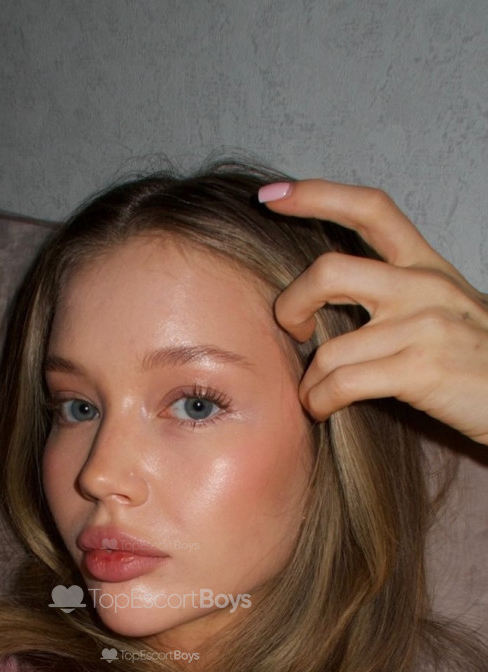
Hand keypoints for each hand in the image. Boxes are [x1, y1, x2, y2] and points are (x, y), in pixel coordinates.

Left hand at [258, 180, 487, 445]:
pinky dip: (320, 400)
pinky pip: (342, 383)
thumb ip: (400, 297)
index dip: (316, 196)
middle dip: (291, 304)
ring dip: (308, 381)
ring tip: (313, 396)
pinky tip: (323, 408)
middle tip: (291, 331)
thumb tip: (334, 304)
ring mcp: (423, 325)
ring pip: (329, 348)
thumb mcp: (446, 311)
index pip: (370, 208)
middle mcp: (423, 285)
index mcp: (426, 266)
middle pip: (328, 271)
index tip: (272, 198)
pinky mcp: (420, 368)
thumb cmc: (480, 362)